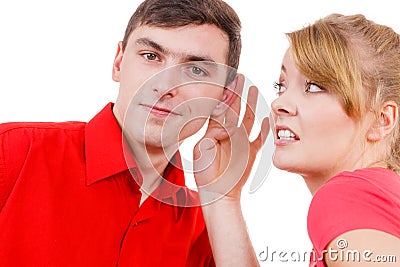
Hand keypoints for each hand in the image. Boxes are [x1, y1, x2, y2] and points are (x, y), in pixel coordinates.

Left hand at [193, 74, 269, 203]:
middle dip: (236, 93)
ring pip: (248, 118)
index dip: (223, 95)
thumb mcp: (203, 151)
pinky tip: (268, 118)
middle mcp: (228, 133)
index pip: (219, 109)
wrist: (217, 193)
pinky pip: (260, 138)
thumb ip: (212, 135)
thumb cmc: (205, 173)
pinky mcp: (251, 152)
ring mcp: (241, 141)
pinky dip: (266, 129)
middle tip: (239, 77)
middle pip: (234, 109)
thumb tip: (224, 125)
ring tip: (253, 88)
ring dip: (251, 104)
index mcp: (214, 131)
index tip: (224, 80)